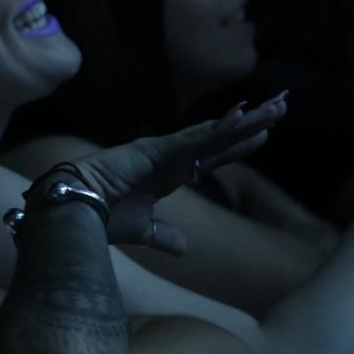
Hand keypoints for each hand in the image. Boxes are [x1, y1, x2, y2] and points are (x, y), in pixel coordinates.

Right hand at [55, 95, 287, 254]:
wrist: (71, 213)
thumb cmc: (98, 219)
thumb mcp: (140, 230)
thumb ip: (163, 234)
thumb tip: (183, 248)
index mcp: (165, 175)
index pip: (210, 158)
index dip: (237, 147)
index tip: (263, 136)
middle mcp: (167, 157)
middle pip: (219, 139)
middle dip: (251, 124)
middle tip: (282, 105)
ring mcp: (162, 151)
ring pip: (213, 134)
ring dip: (247, 121)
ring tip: (278, 106)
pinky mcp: (155, 151)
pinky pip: (194, 139)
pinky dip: (220, 129)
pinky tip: (244, 116)